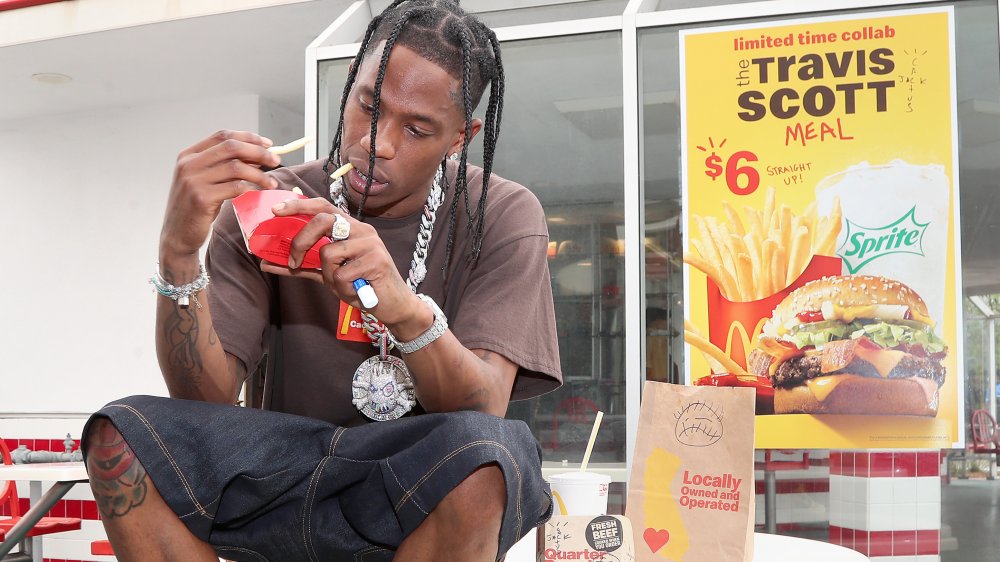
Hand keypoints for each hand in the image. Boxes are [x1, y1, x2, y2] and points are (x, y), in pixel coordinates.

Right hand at [160, 130, 279, 257]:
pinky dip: (251, 189)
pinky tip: (259, 193)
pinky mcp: (201, 199)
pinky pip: (235, 188)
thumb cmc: (196, 208)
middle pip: (231, 147)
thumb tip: (258, 155)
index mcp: (188, 155)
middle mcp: (188, 164)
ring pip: (236, 167)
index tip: (268, 144)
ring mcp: (193, 181)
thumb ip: (225, 167)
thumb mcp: (207, 181)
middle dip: (258, 152)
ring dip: (259, 174)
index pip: (223, 136)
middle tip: (276, 160)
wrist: (177, 234)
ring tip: (272, 183)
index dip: (248, 137)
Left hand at [259, 198, 422, 325]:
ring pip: (329, 252)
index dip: (298, 205)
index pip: (323, 206)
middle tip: (293, 261)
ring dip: (328, 275)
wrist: (393, 306)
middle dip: (301, 241)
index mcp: (350, 228)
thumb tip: (268, 263)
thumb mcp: (329, 274)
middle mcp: (361, 230)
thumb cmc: (360, 286)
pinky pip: (341, 274)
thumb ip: (302, 266)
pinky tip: (356, 290)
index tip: (276, 210)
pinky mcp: (376, 261)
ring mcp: (370, 244)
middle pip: (322, 220)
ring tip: (343, 284)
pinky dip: (342, 287)